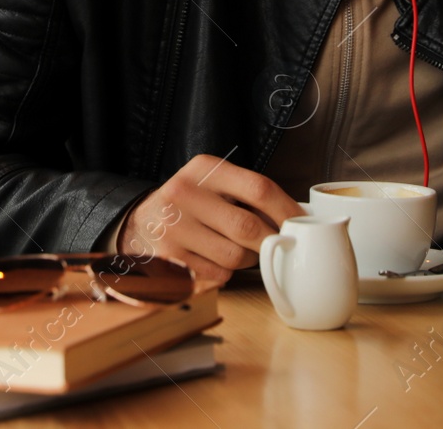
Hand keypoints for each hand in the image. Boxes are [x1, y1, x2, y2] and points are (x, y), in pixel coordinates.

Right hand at [116, 154, 305, 284]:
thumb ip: (250, 195)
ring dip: (249, 259)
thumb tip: (299, 219)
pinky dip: (227, 272)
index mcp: (204, 168)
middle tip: (280, 244)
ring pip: (235, 256)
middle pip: (248, 227)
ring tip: (241, 249)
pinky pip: (218, 274)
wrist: (140, 221)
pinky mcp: (170, 258)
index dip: (287, 210)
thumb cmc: (192, 203)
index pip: (259, 188)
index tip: (302, 224)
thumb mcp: (215, 183)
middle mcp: (184, 193)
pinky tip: (215, 258)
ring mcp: (174, 227)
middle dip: (271, 241)